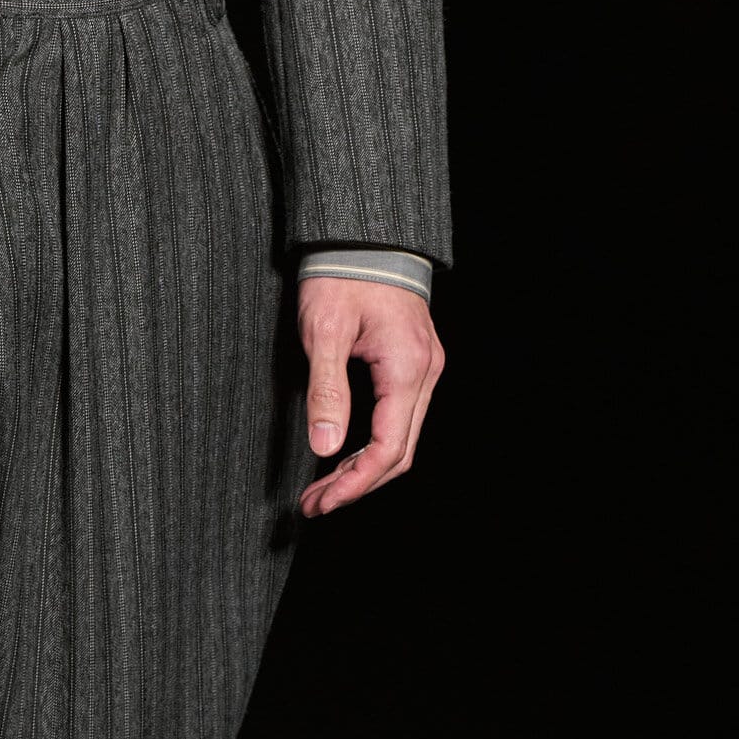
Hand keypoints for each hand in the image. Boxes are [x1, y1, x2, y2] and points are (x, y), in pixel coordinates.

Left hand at [298, 277, 444, 518]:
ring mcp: (423, 368)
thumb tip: (325, 447)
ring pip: (401, 439)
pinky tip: (343, 456)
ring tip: (322, 489)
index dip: (353, 484)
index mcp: (406, 369)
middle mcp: (424, 372)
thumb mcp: (323, 332)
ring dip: (363, 469)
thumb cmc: (341, 274)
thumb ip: (326, 390)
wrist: (363, 234)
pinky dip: (371, 445)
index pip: (387, 449)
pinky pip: (399, 418)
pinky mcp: (412, 363)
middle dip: (356, 485)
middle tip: (313, 504)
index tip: (320, 502)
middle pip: (399, 453)